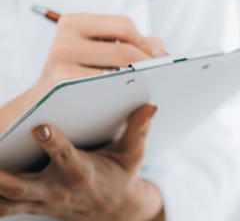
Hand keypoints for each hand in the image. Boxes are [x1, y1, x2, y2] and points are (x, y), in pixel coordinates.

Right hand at [0, 15, 166, 133]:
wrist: (42, 104)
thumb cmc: (81, 71)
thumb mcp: (99, 49)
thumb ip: (131, 42)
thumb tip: (160, 49)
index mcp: (73, 22)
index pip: (124, 26)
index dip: (147, 44)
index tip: (163, 58)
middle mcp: (63, 39)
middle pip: (124, 51)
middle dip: (148, 64)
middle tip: (164, 76)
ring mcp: (59, 63)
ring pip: (117, 71)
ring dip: (138, 79)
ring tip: (152, 84)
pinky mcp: (62, 86)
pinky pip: (104, 89)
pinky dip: (120, 92)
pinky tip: (129, 97)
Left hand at [0, 104, 163, 220]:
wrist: (114, 213)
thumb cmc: (121, 176)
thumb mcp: (133, 156)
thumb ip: (138, 131)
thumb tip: (149, 106)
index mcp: (81, 173)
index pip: (64, 157)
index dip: (52, 142)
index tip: (40, 126)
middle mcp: (57, 190)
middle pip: (20, 187)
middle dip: (0, 177)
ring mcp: (40, 201)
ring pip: (5, 201)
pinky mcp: (30, 206)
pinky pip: (3, 208)